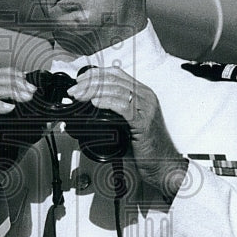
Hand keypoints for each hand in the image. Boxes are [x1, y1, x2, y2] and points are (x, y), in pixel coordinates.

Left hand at [67, 67, 187, 197]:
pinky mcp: (144, 122)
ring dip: (93, 91)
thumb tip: (88, 106)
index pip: (116, 73)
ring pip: (116, 90)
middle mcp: (146, 96)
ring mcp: (147, 108)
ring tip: (79, 96)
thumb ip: (113, 111)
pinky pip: (124, 106)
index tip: (79, 81)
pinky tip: (95, 103)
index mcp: (142, 93)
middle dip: (89, 83)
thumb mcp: (127, 122)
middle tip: (74, 91)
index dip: (95, 74)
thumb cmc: (145, 145)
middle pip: (113, 79)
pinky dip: (106, 102)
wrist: (163, 163)